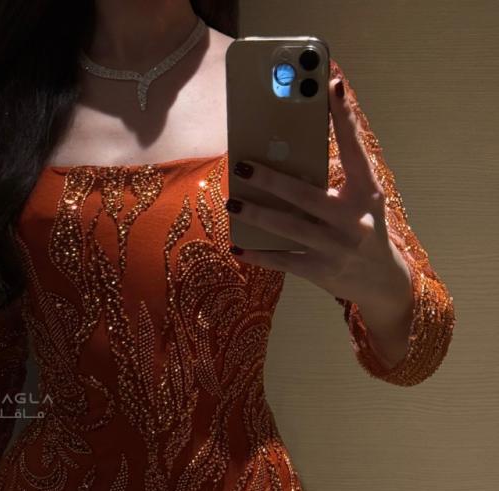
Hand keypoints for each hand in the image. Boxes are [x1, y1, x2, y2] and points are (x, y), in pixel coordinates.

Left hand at [225, 74, 412, 313]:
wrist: (381, 281)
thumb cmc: (364, 228)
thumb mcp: (362, 200)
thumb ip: (338, 176)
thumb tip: (294, 148)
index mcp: (366, 192)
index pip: (355, 149)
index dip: (344, 119)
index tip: (331, 87)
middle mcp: (352, 219)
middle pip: (307, 195)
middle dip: (272, 181)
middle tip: (243, 166)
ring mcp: (336, 247)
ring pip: (289, 227)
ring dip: (257, 215)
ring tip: (233, 201)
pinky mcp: (321, 271)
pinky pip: (283, 260)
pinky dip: (259, 255)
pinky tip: (238, 248)